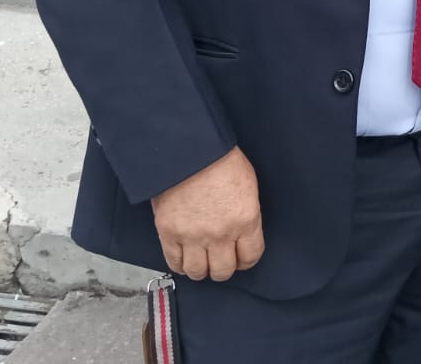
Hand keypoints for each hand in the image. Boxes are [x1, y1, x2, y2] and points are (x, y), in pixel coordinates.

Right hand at [151, 146, 264, 281]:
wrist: (189, 148)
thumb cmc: (221, 160)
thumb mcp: (248, 185)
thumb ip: (246, 214)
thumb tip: (242, 232)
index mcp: (246, 219)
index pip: (251, 256)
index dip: (246, 259)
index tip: (242, 257)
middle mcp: (221, 233)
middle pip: (224, 271)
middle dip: (224, 267)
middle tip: (221, 259)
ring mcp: (193, 236)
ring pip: (199, 273)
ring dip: (201, 269)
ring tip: (202, 260)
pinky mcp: (169, 233)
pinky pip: (175, 263)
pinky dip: (181, 265)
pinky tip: (185, 258)